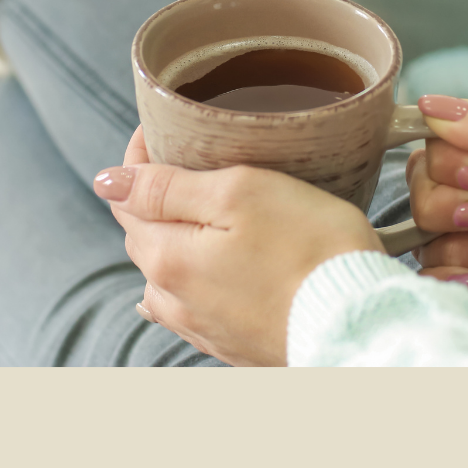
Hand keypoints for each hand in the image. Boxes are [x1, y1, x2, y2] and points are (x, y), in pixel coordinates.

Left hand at [93, 128, 376, 365]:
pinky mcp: (233, 343)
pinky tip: (214, 268)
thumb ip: (166, 187)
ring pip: (169, 270)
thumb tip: (106, 180)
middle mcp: (172, 299)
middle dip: (159, 193)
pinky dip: (200, 275)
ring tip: (213, 208)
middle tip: (195, 156)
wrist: (362, 324)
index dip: (141, 154)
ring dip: (179, 236)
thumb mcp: (239, 194)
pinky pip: (198, 302)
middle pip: (145, 233)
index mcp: (164, 257)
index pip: (127, 195)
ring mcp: (202, 326)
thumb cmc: (310, 250)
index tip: (165, 125)